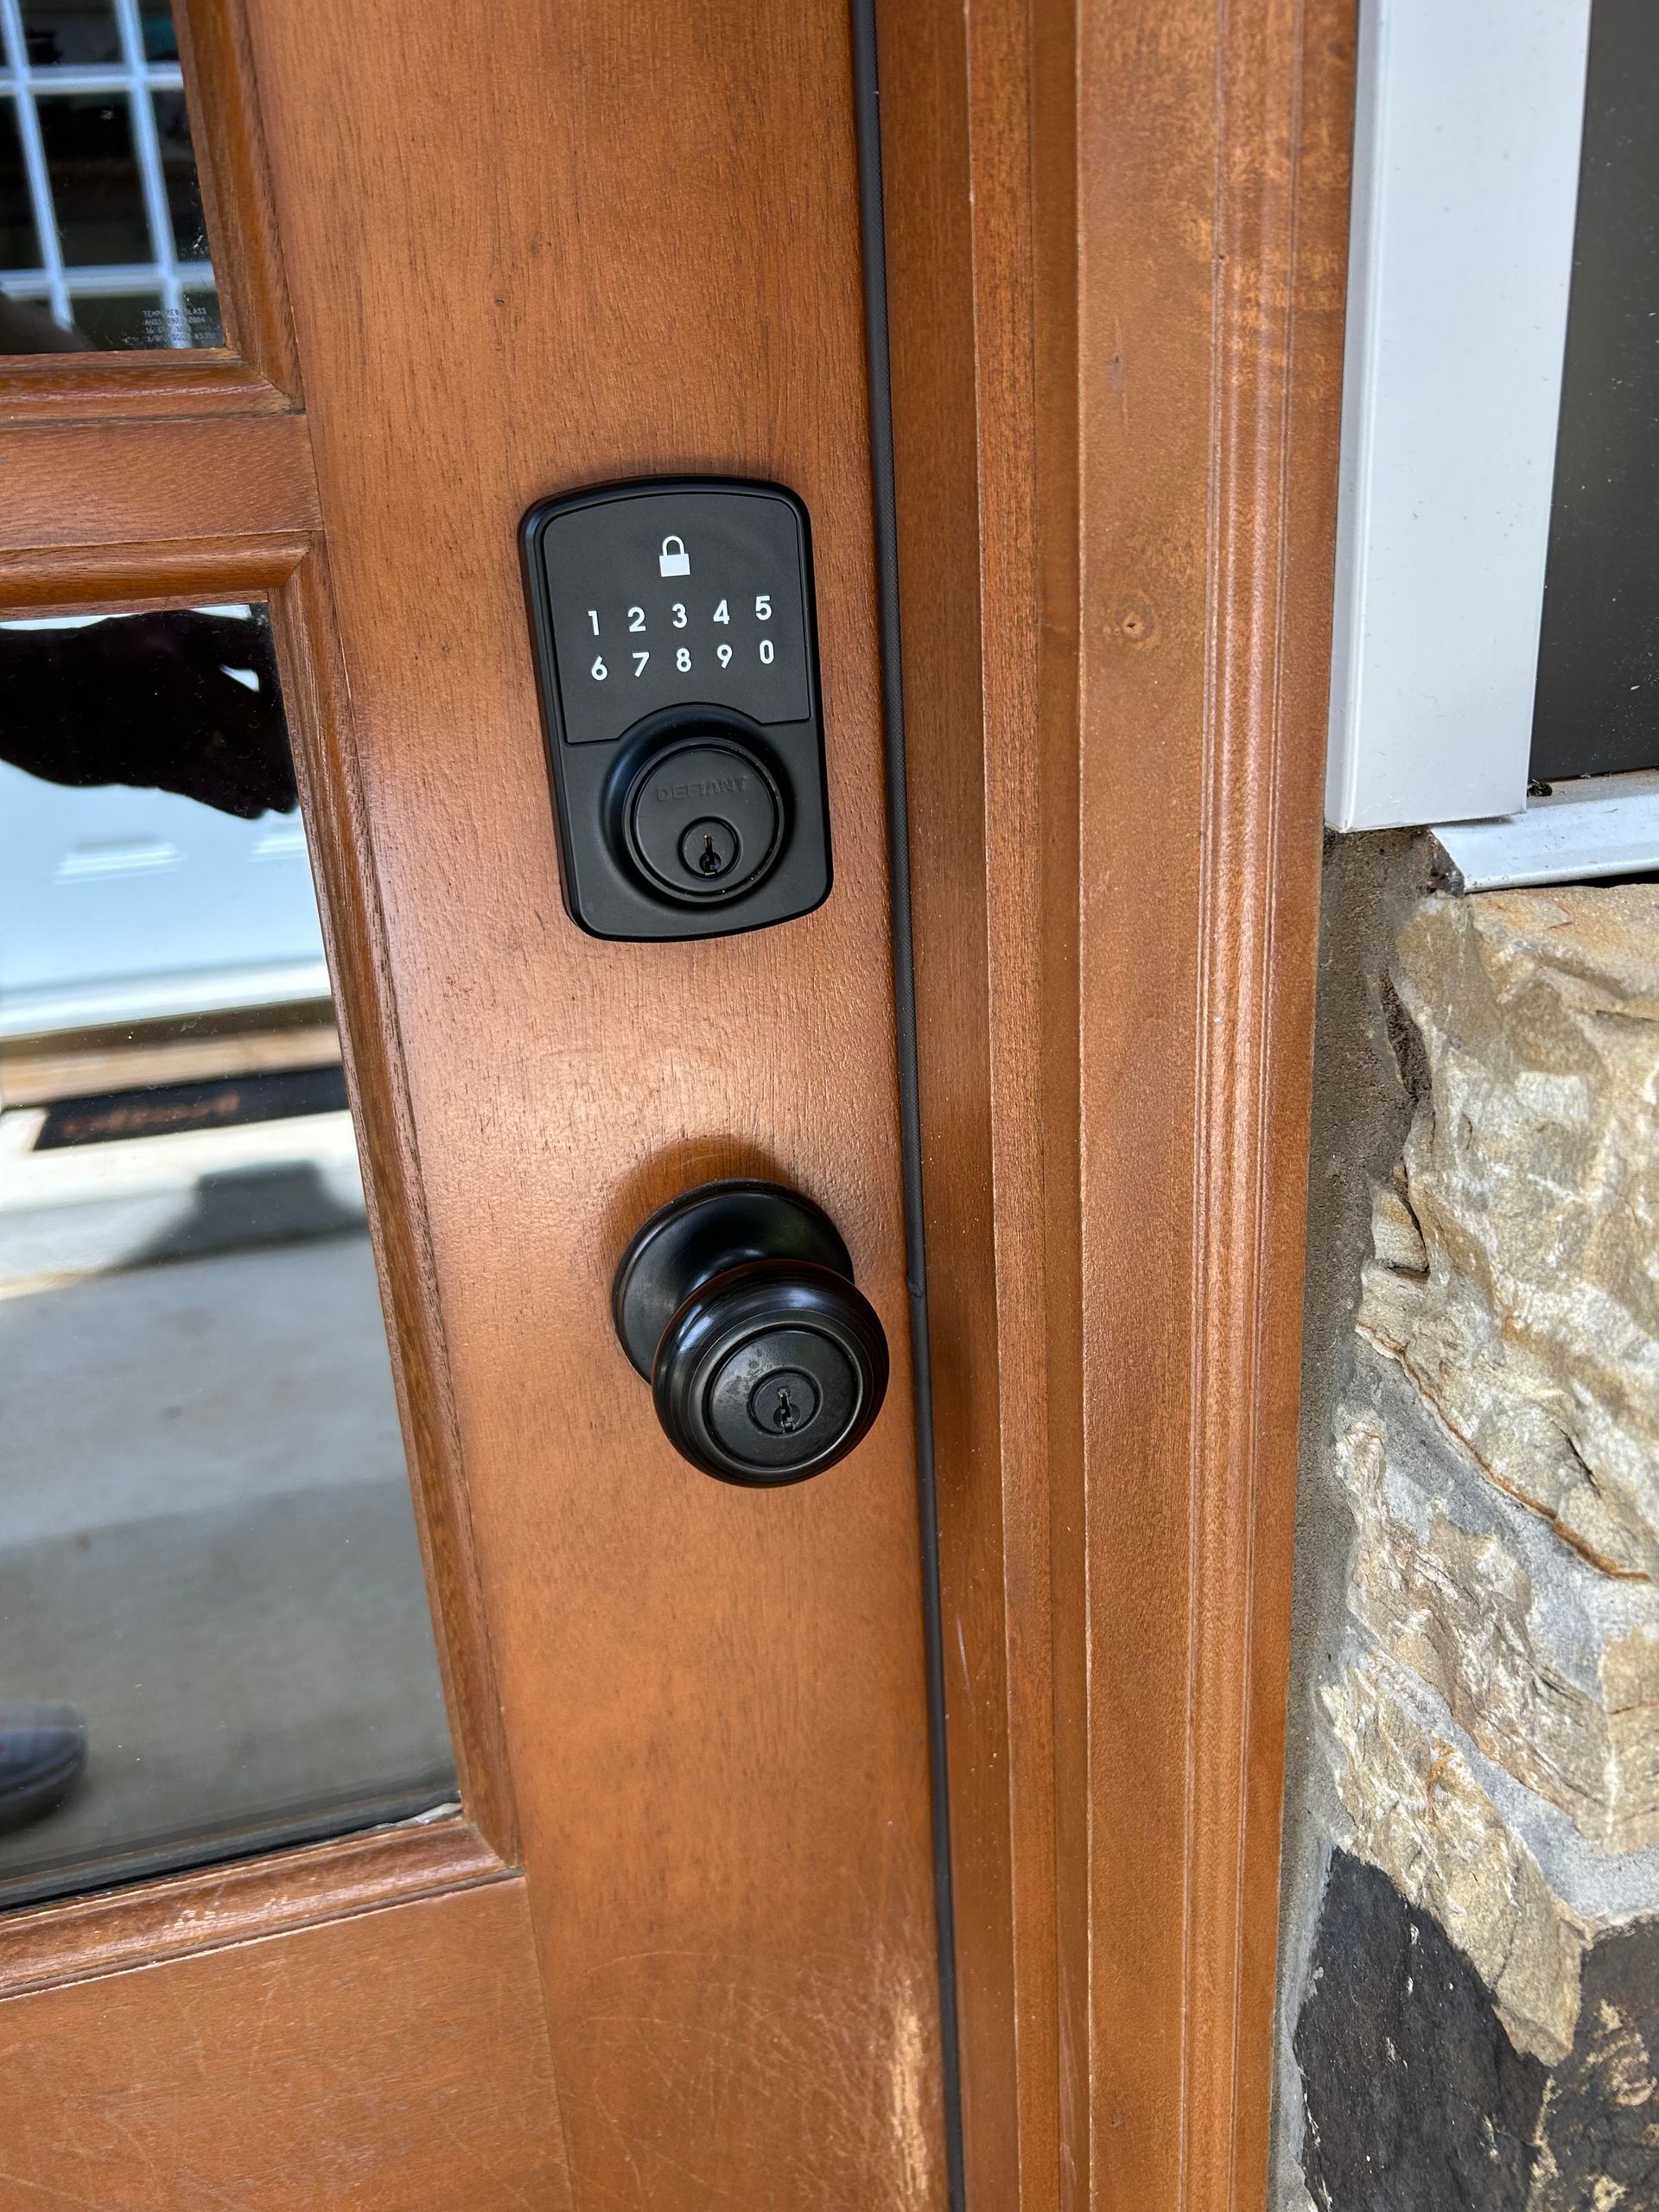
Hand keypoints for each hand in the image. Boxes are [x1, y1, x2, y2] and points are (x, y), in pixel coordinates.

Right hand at [0, 612, 295, 819]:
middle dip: (290, 751)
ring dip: (269, 785)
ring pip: (235, 760)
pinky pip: (203, 787)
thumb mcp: (159, 634)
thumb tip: (285, 679)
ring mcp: (155, 719)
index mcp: (180, 632)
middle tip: (307, 769)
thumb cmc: (111, 662)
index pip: (261, 653)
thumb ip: (218, 648)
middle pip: (258, 718)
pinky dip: (235, 801)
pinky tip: (253, 808)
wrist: (30, 693)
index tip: (313, 710)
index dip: (294, 684)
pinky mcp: (138, 762)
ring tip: (286, 798)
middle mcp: (171, 673)